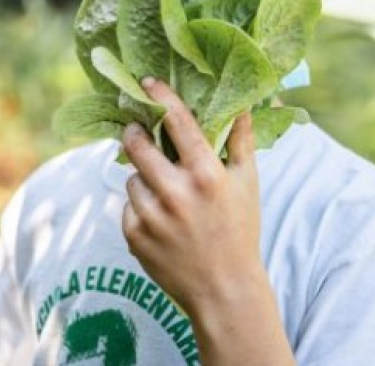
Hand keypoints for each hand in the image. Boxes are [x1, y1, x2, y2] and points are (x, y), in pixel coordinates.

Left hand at [121, 78, 292, 364]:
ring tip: (165, 195)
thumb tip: (243, 103)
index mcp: (206, 175)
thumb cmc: (240, 231)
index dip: (160, 98)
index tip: (147, 83)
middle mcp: (176, 193)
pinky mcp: (134, 236)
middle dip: (134, 134)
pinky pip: (128, 207)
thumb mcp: (247, 183)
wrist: (223, 290)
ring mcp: (152, 216)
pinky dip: (141, 209)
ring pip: (132, 179)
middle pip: (137, 146)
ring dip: (143, 179)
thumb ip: (240, 141)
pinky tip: (161, 222)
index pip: (177, 123)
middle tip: (136, 131)